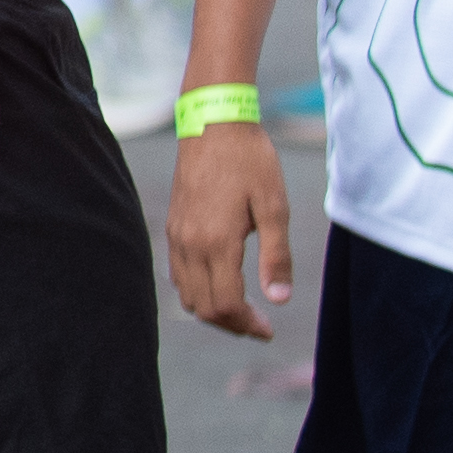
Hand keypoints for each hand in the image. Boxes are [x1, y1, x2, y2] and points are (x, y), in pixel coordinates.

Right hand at [166, 116, 291, 338]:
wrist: (214, 122)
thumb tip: (280, 300)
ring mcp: (177, 236)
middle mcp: (190, 244)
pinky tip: (219, 282)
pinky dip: (196, 291)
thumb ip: (277, 257)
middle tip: (260, 325)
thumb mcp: (275, 207)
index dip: (248, 325)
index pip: (227, 304)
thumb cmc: (250, 161)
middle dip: (232, 324)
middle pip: (204, 308)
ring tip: (242, 307)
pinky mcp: (173, 226)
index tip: (269, 329)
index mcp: (216, 242)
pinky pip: (177, 274)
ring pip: (187, 295)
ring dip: (213, 310)